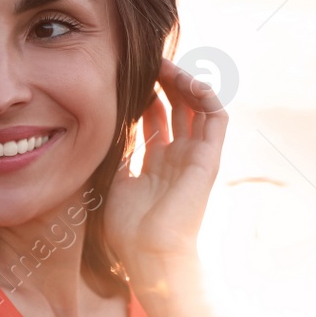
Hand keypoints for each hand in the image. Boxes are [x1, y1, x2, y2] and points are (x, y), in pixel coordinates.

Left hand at [105, 56, 227, 298]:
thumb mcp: (112, 180)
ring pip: (198, 106)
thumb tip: (98, 128)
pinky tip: (188, 82)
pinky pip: (217, 118)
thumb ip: (114, 154)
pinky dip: (206, 95)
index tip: (128, 74)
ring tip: (167, 66)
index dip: (146, 92)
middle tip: (148, 61)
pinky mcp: (210, 159)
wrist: (148, 255)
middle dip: (165, 81)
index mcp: (157, 163)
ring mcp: (196, 157)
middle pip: (178, 106)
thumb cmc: (127, 231)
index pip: (157, 116)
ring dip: (185, 82)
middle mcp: (179, 157)